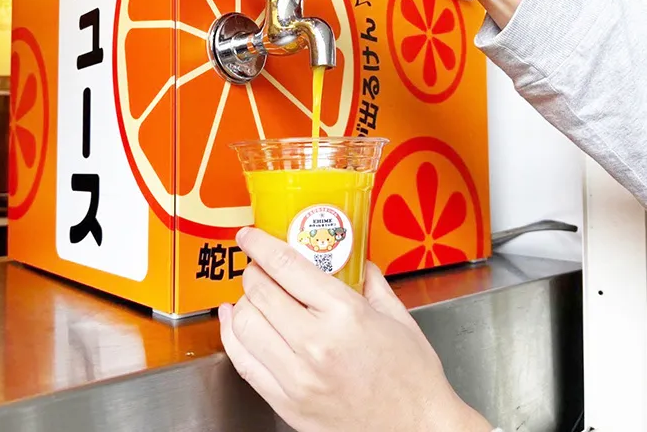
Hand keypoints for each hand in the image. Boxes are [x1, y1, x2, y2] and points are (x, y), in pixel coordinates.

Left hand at [219, 228, 491, 431]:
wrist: (417, 431)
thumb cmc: (413, 380)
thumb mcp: (399, 319)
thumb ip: (374, 285)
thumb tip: (360, 265)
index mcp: (345, 314)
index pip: (286, 267)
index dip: (260, 245)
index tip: (250, 236)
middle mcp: (316, 343)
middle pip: (259, 292)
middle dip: (252, 272)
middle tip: (257, 267)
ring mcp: (297, 376)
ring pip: (244, 324)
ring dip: (241, 302)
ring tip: (251, 295)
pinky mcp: (286, 402)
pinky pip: (243, 362)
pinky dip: (232, 336)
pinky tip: (235, 323)